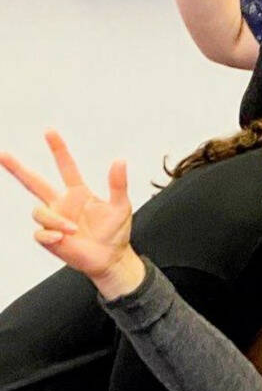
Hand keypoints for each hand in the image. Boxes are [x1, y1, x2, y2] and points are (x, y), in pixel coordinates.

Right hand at [0, 132, 142, 297]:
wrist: (111, 259)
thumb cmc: (116, 232)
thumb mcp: (121, 207)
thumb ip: (118, 185)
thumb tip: (120, 161)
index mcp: (78, 192)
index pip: (65, 166)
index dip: (58, 149)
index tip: (49, 132)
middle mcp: (62, 204)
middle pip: (33, 182)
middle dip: (17, 168)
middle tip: (2, 154)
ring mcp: (54, 220)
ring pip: (38, 211)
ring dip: (55, 220)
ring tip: (73, 230)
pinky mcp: (49, 238)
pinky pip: (40, 232)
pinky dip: (50, 234)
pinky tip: (62, 238)